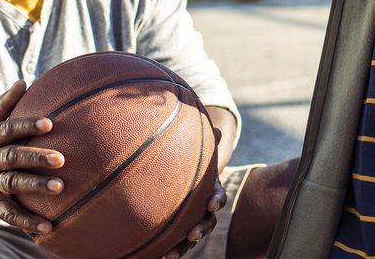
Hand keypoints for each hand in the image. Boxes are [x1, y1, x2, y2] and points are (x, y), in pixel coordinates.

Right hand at [0, 80, 65, 233]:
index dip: (27, 125)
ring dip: (36, 186)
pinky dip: (28, 222)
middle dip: (36, 157)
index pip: (8, 129)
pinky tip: (47, 227)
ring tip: (60, 187)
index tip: (50, 123)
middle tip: (61, 158)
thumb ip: (3, 105)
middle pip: (13, 157)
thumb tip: (24, 81)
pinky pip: (10, 214)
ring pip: (12, 184)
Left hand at [163, 126, 226, 258]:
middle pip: (207, 223)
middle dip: (201, 230)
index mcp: (209, 191)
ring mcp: (190, 223)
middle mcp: (202, 210)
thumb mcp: (197, 155)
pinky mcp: (176, 233)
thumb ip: (206, 144)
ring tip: (171, 255)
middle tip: (192, 234)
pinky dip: (166, 251)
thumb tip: (217, 128)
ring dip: (183, 248)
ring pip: (190, 239)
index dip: (216, 201)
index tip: (211, 204)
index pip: (218, 197)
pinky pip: (173, 245)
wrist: (175, 182)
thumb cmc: (188, 166)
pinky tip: (155, 257)